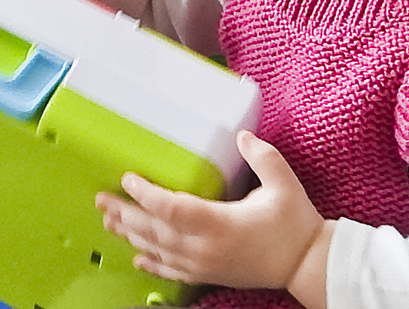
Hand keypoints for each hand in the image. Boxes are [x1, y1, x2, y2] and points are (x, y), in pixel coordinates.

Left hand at [95, 131, 327, 290]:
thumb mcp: (283, 183)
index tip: (128, 179)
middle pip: (155, 231)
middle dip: (125, 214)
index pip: (172, 209)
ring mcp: (205, 265)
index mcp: (220, 223)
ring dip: (131, 235)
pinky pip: (172, 270)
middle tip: (101, 200)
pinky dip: (152, 262)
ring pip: (158, 250)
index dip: (146, 194)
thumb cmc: (295, 224)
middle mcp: (206, 248)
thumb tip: (241, 134)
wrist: (307, 265)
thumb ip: (261, 156)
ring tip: (109, 221)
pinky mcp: (209, 275)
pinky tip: (137, 257)